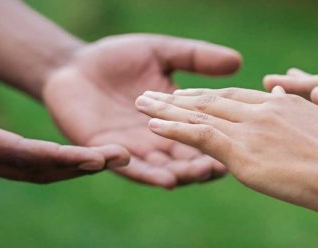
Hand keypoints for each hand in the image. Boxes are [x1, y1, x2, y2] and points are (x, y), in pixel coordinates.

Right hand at [0, 47, 128, 183]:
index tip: (95, 158)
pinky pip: (32, 166)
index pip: (21, 154)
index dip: (60, 157)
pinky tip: (89, 157)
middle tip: (124, 158)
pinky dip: (62, 164)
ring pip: (38, 172)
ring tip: (119, 158)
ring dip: (77, 168)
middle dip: (81, 166)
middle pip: (38, 169)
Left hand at [42, 34, 241, 187]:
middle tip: (221, 167)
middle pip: (189, 160)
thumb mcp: (162, 54)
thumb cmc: (119, 58)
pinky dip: (147, 174)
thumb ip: (196, 58)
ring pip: (164, 170)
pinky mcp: (108, 153)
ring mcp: (135, 149)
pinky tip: (163, 178)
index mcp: (178, 117)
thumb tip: (237, 61)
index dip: (224, 138)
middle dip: (205, 165)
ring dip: (181, 175)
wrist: (73, 65)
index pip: (207, 132)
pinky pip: (130, 168)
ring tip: (195, 175)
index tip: (245, 143)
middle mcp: (161, 140)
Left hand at [134, 87, 317, 219]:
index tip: (189, 94)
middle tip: (153, 93)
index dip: (209, 96)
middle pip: (212, 100)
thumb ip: (297, 107)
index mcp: (281, 105)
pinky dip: (175, 130)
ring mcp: (250, 130)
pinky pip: (200, 136)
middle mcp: (261, 111)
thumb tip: (283, 91)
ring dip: (167, 110)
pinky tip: (154, 126)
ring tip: (142, 104)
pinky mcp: (242, 152)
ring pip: (200, 114)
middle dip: (180, 98)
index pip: (236, 97)